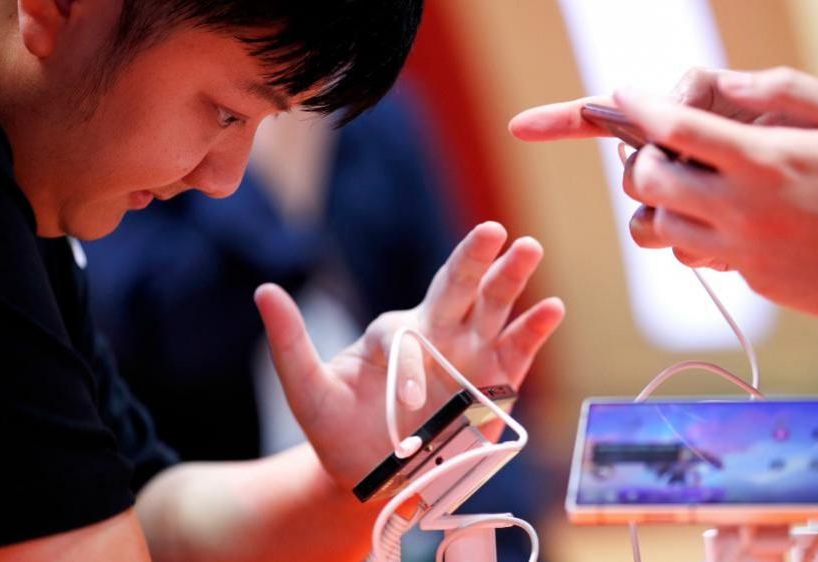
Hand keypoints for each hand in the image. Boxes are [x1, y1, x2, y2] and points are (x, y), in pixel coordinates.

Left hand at [254, 222, 564, 488]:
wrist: (375, 476)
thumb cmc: (340, 431)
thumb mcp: (308, 391)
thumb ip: (291, 343)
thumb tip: (264, 289)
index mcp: (396, 333)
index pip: (402, 330)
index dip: (408, 364)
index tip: (408, 402)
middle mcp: (438, 335)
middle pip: (457, 288)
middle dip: (474, 260)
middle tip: (495, 230)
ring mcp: (470, 356)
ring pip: (493, 309)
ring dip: (511, 281)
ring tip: (529, 248)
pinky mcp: (496, 386)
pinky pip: (517, 354)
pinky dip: (534, 331)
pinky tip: (552, 307)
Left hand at [509, 67, 817, 323]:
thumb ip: (786, 90)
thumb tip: (729, 83)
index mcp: (764, 160)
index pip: (676, 129)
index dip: (640, 107)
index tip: (625, 95)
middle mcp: (741, 208)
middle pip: (646, 183)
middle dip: (640, 160)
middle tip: (660, 149)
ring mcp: (739, 249)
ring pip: (656, 226)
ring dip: (659, 202)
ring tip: (689, 184)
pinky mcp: (746, 276)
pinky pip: (690, 254)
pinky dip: (689, 232)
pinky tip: (722, 217)